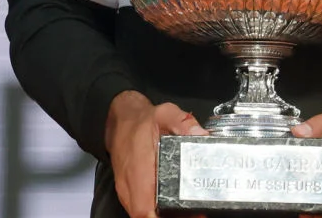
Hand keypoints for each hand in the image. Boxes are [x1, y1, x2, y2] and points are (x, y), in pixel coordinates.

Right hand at [105, 91, 207, 217]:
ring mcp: (127, 190)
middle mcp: (130, 184)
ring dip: (163, 216)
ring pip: (142, 214)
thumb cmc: (140, 121)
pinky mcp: (129, 192)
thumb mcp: (166, 114)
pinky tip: (174, 208)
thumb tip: (200, 136)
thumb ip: (184, 123)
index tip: (185, 215)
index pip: (143, 207)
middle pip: (145, 216)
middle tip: (194, 214)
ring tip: (188, 212)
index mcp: (138, 168)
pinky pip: (141, 209)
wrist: (121, 120)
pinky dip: (156, 212)